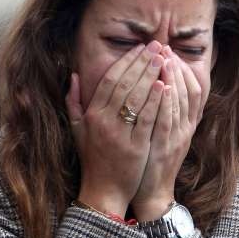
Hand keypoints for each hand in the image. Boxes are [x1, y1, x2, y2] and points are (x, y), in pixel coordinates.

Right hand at [66, 41, 164, 214]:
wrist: (103, 191)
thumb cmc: (93, 159)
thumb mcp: (77, 130)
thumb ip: (74, 102)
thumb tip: (74, 76)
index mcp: (92, 115)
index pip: (110, 81)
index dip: (125, 62)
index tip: (140, 48)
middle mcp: (104, 122)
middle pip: (125, 84)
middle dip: (142, 62)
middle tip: (157, 46)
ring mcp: (119, 135)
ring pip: (136, 98)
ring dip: (151, 75)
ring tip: (164, 59)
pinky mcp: (135, 147)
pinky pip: (146, 119)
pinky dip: (155, 101)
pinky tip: (165, 85)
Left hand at [131, 46, 203, 220]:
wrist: (151, 193)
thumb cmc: (152, 160)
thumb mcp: (163, 134)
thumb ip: (163, 111)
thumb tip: (159, 85)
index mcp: (186, 123)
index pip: (192, 89)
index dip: (182, 69)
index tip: (169, 52)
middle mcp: (186, 128)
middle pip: (187, 91)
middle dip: (176, 67)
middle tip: (164, 48)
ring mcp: (177, 138)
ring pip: (179, 102)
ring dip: (172, 79)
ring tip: (163, 58)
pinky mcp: (165, 148)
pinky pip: (167, 121)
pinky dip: (166, 103)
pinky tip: (161, 86)